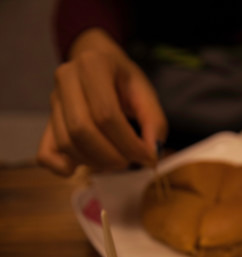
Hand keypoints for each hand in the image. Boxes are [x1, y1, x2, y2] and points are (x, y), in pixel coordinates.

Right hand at [37, 29, 167, 174]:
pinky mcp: (47, 123)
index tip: (147, 158)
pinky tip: (83, 168)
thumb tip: (152, 153)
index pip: (106, 114)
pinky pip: (46, 154)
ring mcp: (52, 101)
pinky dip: (63, 169)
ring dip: (94, 162)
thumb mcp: (145, 92)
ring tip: (114, 160)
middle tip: (128, 161)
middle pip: (82, 130)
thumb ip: (154, 122)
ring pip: (67, 144)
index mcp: (92, 64)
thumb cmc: (122, 81)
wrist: (96, 64)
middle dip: (110, 155)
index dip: (129, 143)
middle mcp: (66, 78)